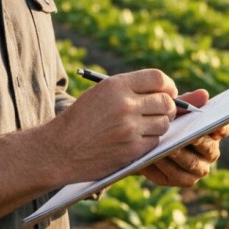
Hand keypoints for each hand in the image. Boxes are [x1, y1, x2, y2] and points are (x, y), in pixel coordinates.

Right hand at [47, 69, 177, 183]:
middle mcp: (125, 104)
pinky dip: (149, 142)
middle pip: (166, 102)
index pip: (158, 78)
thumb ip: (129, 89)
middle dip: (168, 107)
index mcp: (116, 85)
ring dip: (159, 126)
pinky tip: (134, 141)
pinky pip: (155, 142)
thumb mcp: (100, 94)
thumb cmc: (80, 121)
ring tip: (143, 128)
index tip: (170, 92)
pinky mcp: (131, 149)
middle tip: (162, 112)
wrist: (58, 150)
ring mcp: (129, 128)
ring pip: (164, 123)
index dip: (168, 86)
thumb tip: (166, 91)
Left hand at [138, 89, 228, 186]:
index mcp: (213, 132)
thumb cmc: (164, 122)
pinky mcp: (185, 179)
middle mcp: (210, 151)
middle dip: (197, 142)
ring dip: (180, 156)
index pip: (223, 128)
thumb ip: (187, 103)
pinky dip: (168, 168)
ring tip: (166, 148)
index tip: (212, 124)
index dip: (220, 128)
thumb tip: (204, 94)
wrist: (142, 142)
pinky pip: (180, 176)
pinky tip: (157, 159)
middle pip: (209, 148)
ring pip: (194, 164)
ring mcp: (199, 168)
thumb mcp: (173, 110)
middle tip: (185, 136)